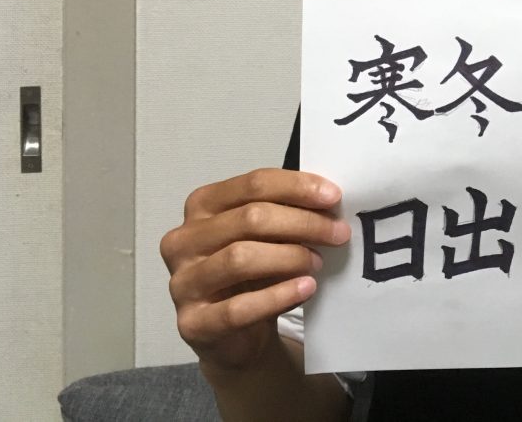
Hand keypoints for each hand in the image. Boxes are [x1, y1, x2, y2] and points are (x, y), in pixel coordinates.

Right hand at [160, 168, 349, 371]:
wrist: (235, 337)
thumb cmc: (252, 274)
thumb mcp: (265, 236)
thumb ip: (284, 213)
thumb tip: (328, 199)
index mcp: (202, 206)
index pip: (253, 184)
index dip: (296, 187)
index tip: (333, 196)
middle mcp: (183, 240)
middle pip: (250, 219)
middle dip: (303, 223)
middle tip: (338, 233)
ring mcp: (183, 282)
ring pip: (241, 258)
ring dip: (290, 257)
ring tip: (318, 262)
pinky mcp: (192, 323)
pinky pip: (238, 308)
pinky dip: (278, 296)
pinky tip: (306, 288)